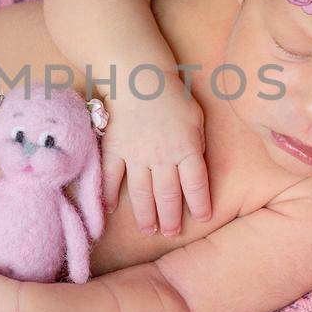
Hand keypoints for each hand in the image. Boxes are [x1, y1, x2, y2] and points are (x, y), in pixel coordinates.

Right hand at [102, 74, 210, 235]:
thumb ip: (197, 144)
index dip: (200, 204)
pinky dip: (109, 194)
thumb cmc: (173, 94)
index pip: (196, 185)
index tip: (202, 218)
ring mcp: (136, 157)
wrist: (140, 78)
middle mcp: (163, 159)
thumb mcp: (197, 118)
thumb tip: (196, 165)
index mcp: (187, 150)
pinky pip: (111, 177)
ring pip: (142, 193)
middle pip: (168, 195)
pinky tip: (111, 209)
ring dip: (146, 215)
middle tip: (171, 232)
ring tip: (149, 230)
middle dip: (171, 217)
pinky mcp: (115, 150)